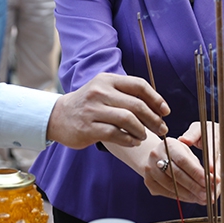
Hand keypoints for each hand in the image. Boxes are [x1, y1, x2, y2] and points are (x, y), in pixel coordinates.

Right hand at [46, 73, 169, 148]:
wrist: (57, 116)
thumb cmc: (88, 105)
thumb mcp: (103, 90)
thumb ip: (125, 94)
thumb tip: (157, 105)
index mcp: (107, 80)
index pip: (139, 85)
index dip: (156, 99)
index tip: (165, 111)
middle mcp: (100, 92)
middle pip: (137, 105)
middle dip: (154, 119)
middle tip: (162, 128)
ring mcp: (93, 110)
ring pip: (128, 120)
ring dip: (142, 130)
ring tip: (144, 136)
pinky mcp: (88, 128)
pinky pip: (116, 134)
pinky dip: (130, 140)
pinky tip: (133, 142)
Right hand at [134, 135, 207, 203]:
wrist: (153, 157)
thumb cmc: (175, 154)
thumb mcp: (187, 152)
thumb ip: (198, 165)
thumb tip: (213, 178)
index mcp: (168, 145)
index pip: (183, 160)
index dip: (197, 172)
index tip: (210, 181)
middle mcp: (156, 156)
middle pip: (177, 175)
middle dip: (195, 186)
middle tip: (209, 195)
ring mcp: (150, 170)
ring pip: (172, 186)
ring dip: (189, 195)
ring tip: (202, 199)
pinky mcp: (149, 183)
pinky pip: (167, 193)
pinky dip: (181, 197)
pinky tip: (191, 198)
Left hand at [180, 115, 223, 198]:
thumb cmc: (212, 130)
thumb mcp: (202, 127)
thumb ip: (192, 134)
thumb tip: (183, 140)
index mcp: (215, 140)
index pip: (213, 151)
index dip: (212, 160)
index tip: (210, 169)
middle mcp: (221, 153)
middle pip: (216, 168)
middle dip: (211, 179)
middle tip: (206, 190)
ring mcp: (223, 163)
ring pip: (219, 177)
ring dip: (214, 188)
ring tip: (208, 199)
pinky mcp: (223, 170)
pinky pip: (218, 181)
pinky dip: (214, 190)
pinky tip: (209, 200)